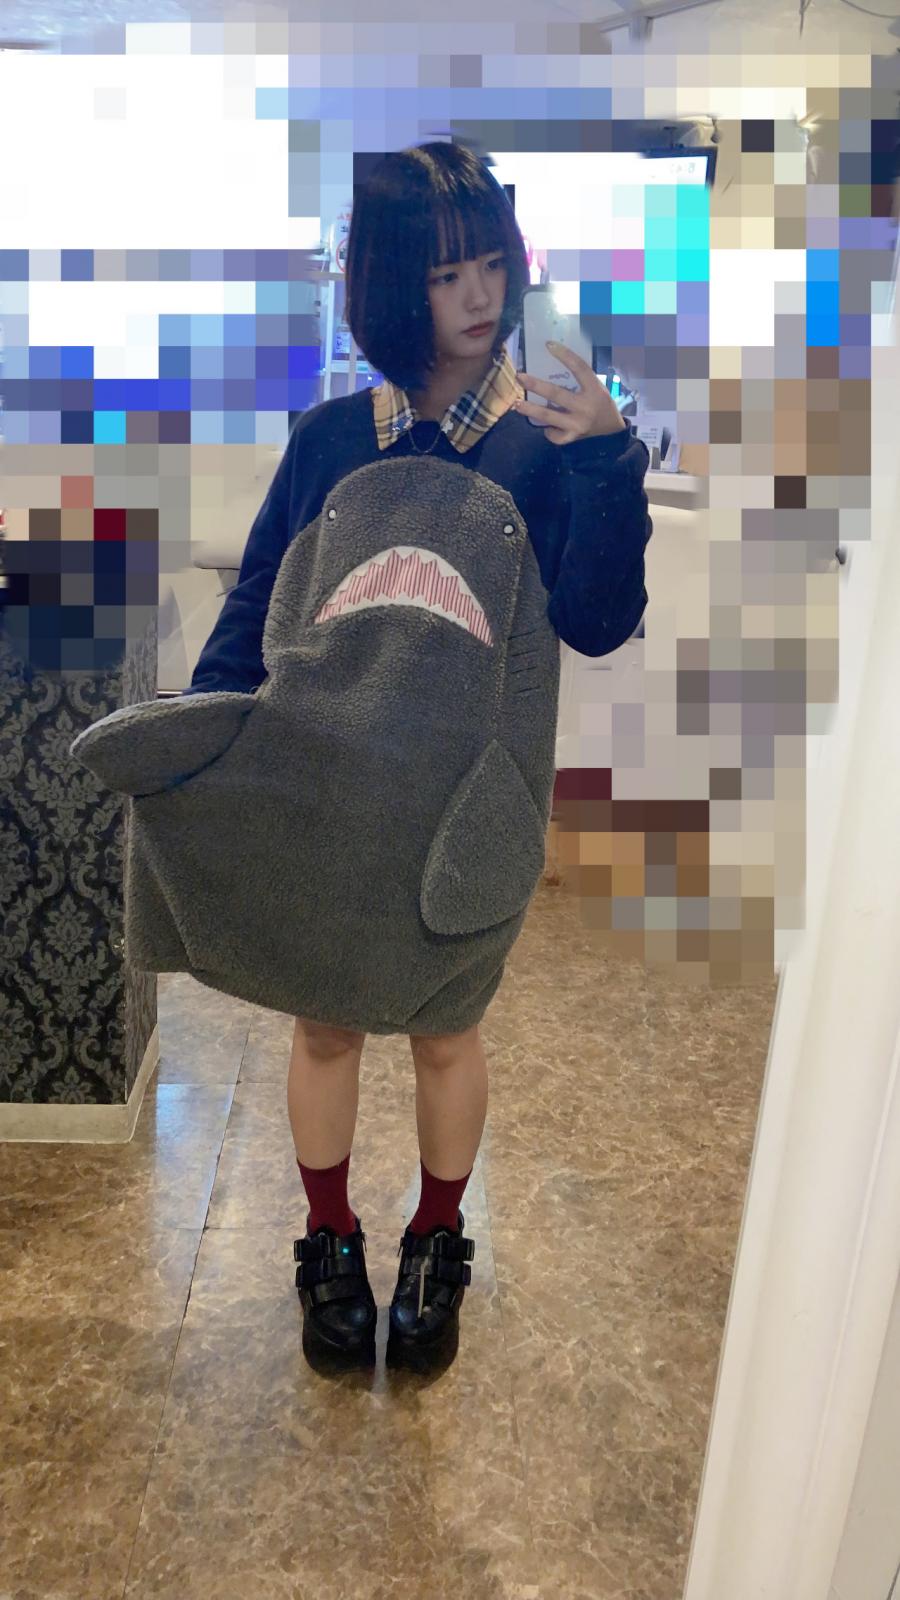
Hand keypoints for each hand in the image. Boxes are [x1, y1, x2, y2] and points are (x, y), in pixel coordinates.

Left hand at [513, 342, 627, 445]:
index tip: (549, 345)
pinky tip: (544, 426)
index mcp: (594, 389)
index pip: (579, 368)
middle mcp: (585, 407)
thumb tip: (554, 360)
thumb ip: (579, 378)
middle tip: (520, 377)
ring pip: (549, 416)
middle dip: (535, 385)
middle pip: (556, 394)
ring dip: (530, 409)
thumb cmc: (600, 403)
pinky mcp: (572, 437)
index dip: (565, 355)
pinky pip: (554, 435)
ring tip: (517, 404)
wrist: (611, 430)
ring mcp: (578, 424)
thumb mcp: (596, 386)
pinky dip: (547, 430)